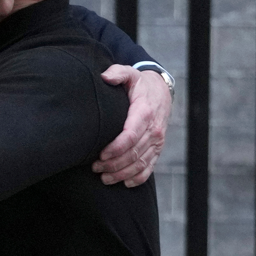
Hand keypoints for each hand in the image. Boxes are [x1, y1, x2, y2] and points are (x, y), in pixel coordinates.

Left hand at [92, 65, 170, 187]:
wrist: (161, 91)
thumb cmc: (139, 84)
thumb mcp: (129, 73)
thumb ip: (117, 72)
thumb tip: (105, 77)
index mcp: (145, 112)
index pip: (131, 135)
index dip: (115, 148)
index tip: (100, 154)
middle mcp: (154, 129)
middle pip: (133, 153)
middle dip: (113, 164)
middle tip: (94, 167)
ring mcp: (157, 141)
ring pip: (140, 164)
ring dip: (122, 174)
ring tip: (103, 177)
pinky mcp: (157, 149)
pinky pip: (150, 168)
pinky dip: (137, 178)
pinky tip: (124, 183)